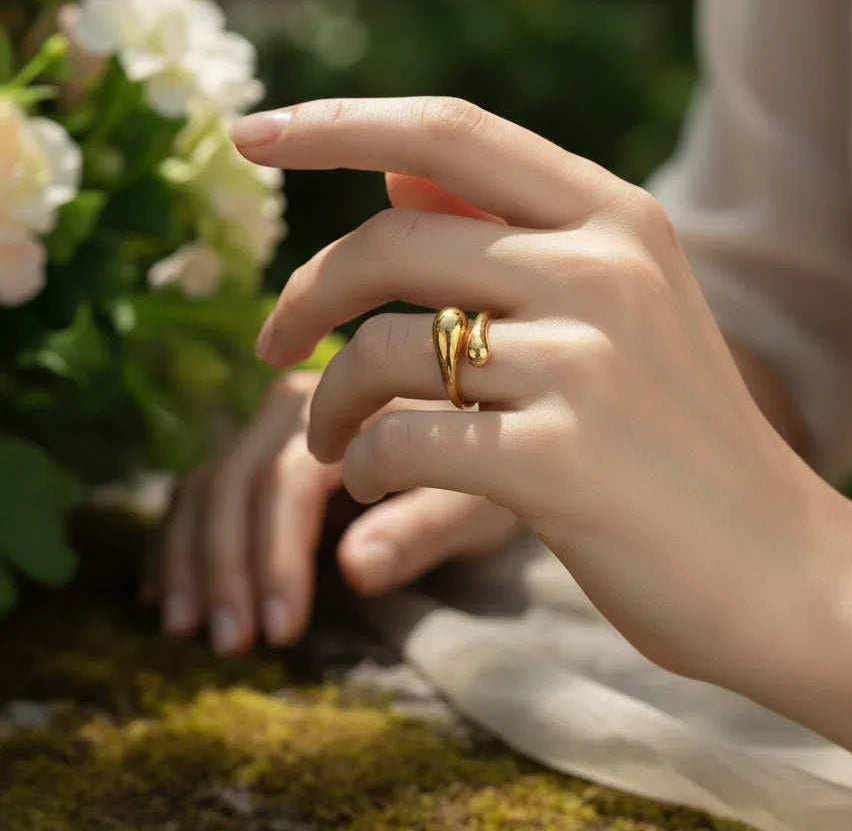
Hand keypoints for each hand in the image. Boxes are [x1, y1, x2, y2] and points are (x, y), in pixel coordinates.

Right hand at [144, 371, 520, 654]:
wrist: (492, 451)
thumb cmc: (491, 479)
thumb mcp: (478, 508)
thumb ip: (423, 531)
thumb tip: (355, 570)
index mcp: (357, 403)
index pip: (291, 477)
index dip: (277, 554)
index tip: (282, 629)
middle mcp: (301, 402)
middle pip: (237, 477)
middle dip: (228, 564)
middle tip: (231, 643)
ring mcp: (271, 425)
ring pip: (208, 483)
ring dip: (193, 559)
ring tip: (187, 631)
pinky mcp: (256, 451)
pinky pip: (200, 489)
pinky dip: (180, 542)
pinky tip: (165, 599)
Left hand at [230, 97, 831, 681]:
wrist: (783, 569)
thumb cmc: (680, 441)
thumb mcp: (614, 313)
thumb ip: (506, 234)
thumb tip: (390, 174)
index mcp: (617, 219)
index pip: (450, 132)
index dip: (338, 123)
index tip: (249, 133)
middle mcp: (604, 269)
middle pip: (390, 243)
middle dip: (303, 297)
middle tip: (271, 352)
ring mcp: (586, 362)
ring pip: (382, 349)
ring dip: (327, 403)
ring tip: (335, 443)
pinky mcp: (560, 461)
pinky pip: (401, 439)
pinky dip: (366, 464)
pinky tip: (379, 485)